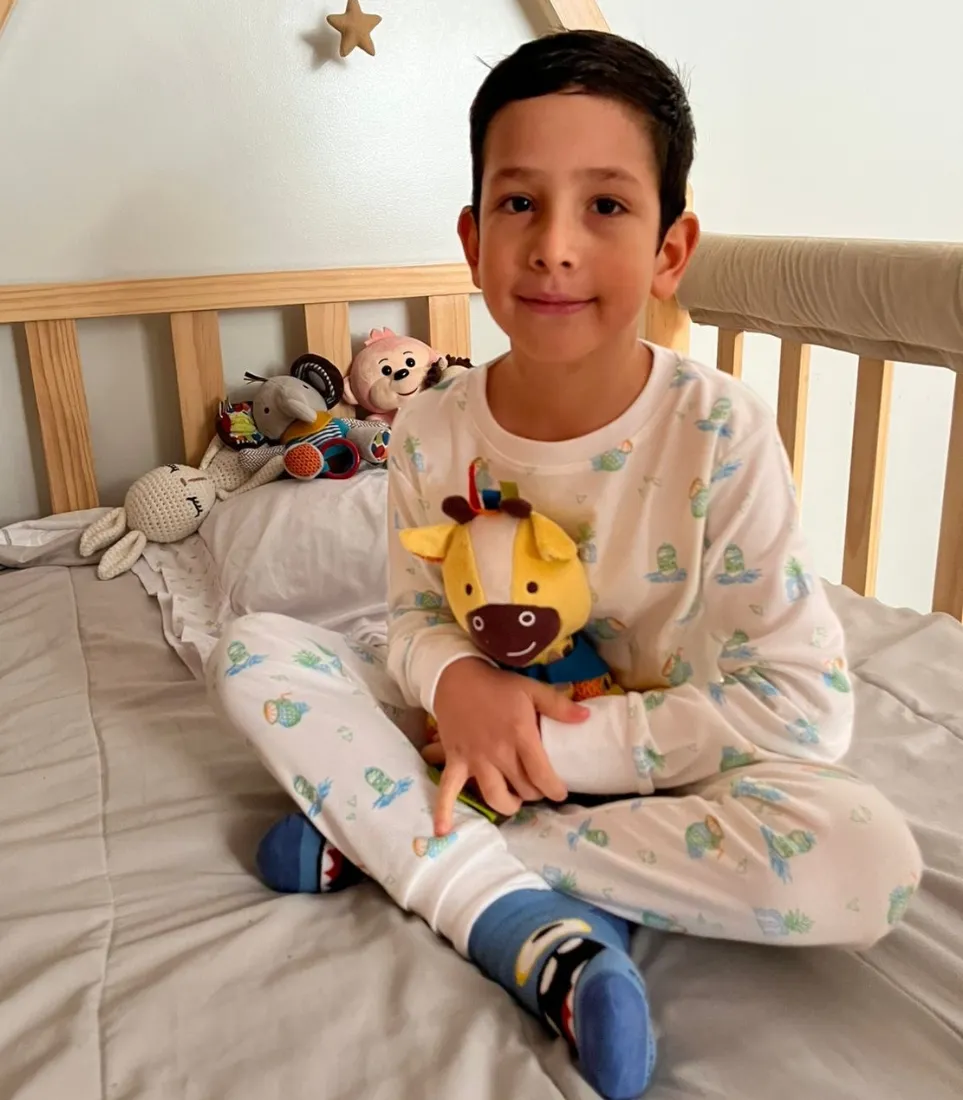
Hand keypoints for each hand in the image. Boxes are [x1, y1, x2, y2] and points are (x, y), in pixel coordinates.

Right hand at [429, 657, 588, 835]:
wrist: (457, 678)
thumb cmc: (498, 686)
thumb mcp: (532, 690)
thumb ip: (559, 706)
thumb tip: (586, 718)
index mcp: (520, 735)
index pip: (542, 774)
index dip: (555, 789)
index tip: (560, 792)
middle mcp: (498, 752)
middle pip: (522, 788)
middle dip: (534, 793)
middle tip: (537, 787)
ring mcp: (475, 759)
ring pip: (494, 796)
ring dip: (508, 805)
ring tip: (515, 801)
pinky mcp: (455, 761)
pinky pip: (448, 789)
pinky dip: (444, 810)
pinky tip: (443, 830)